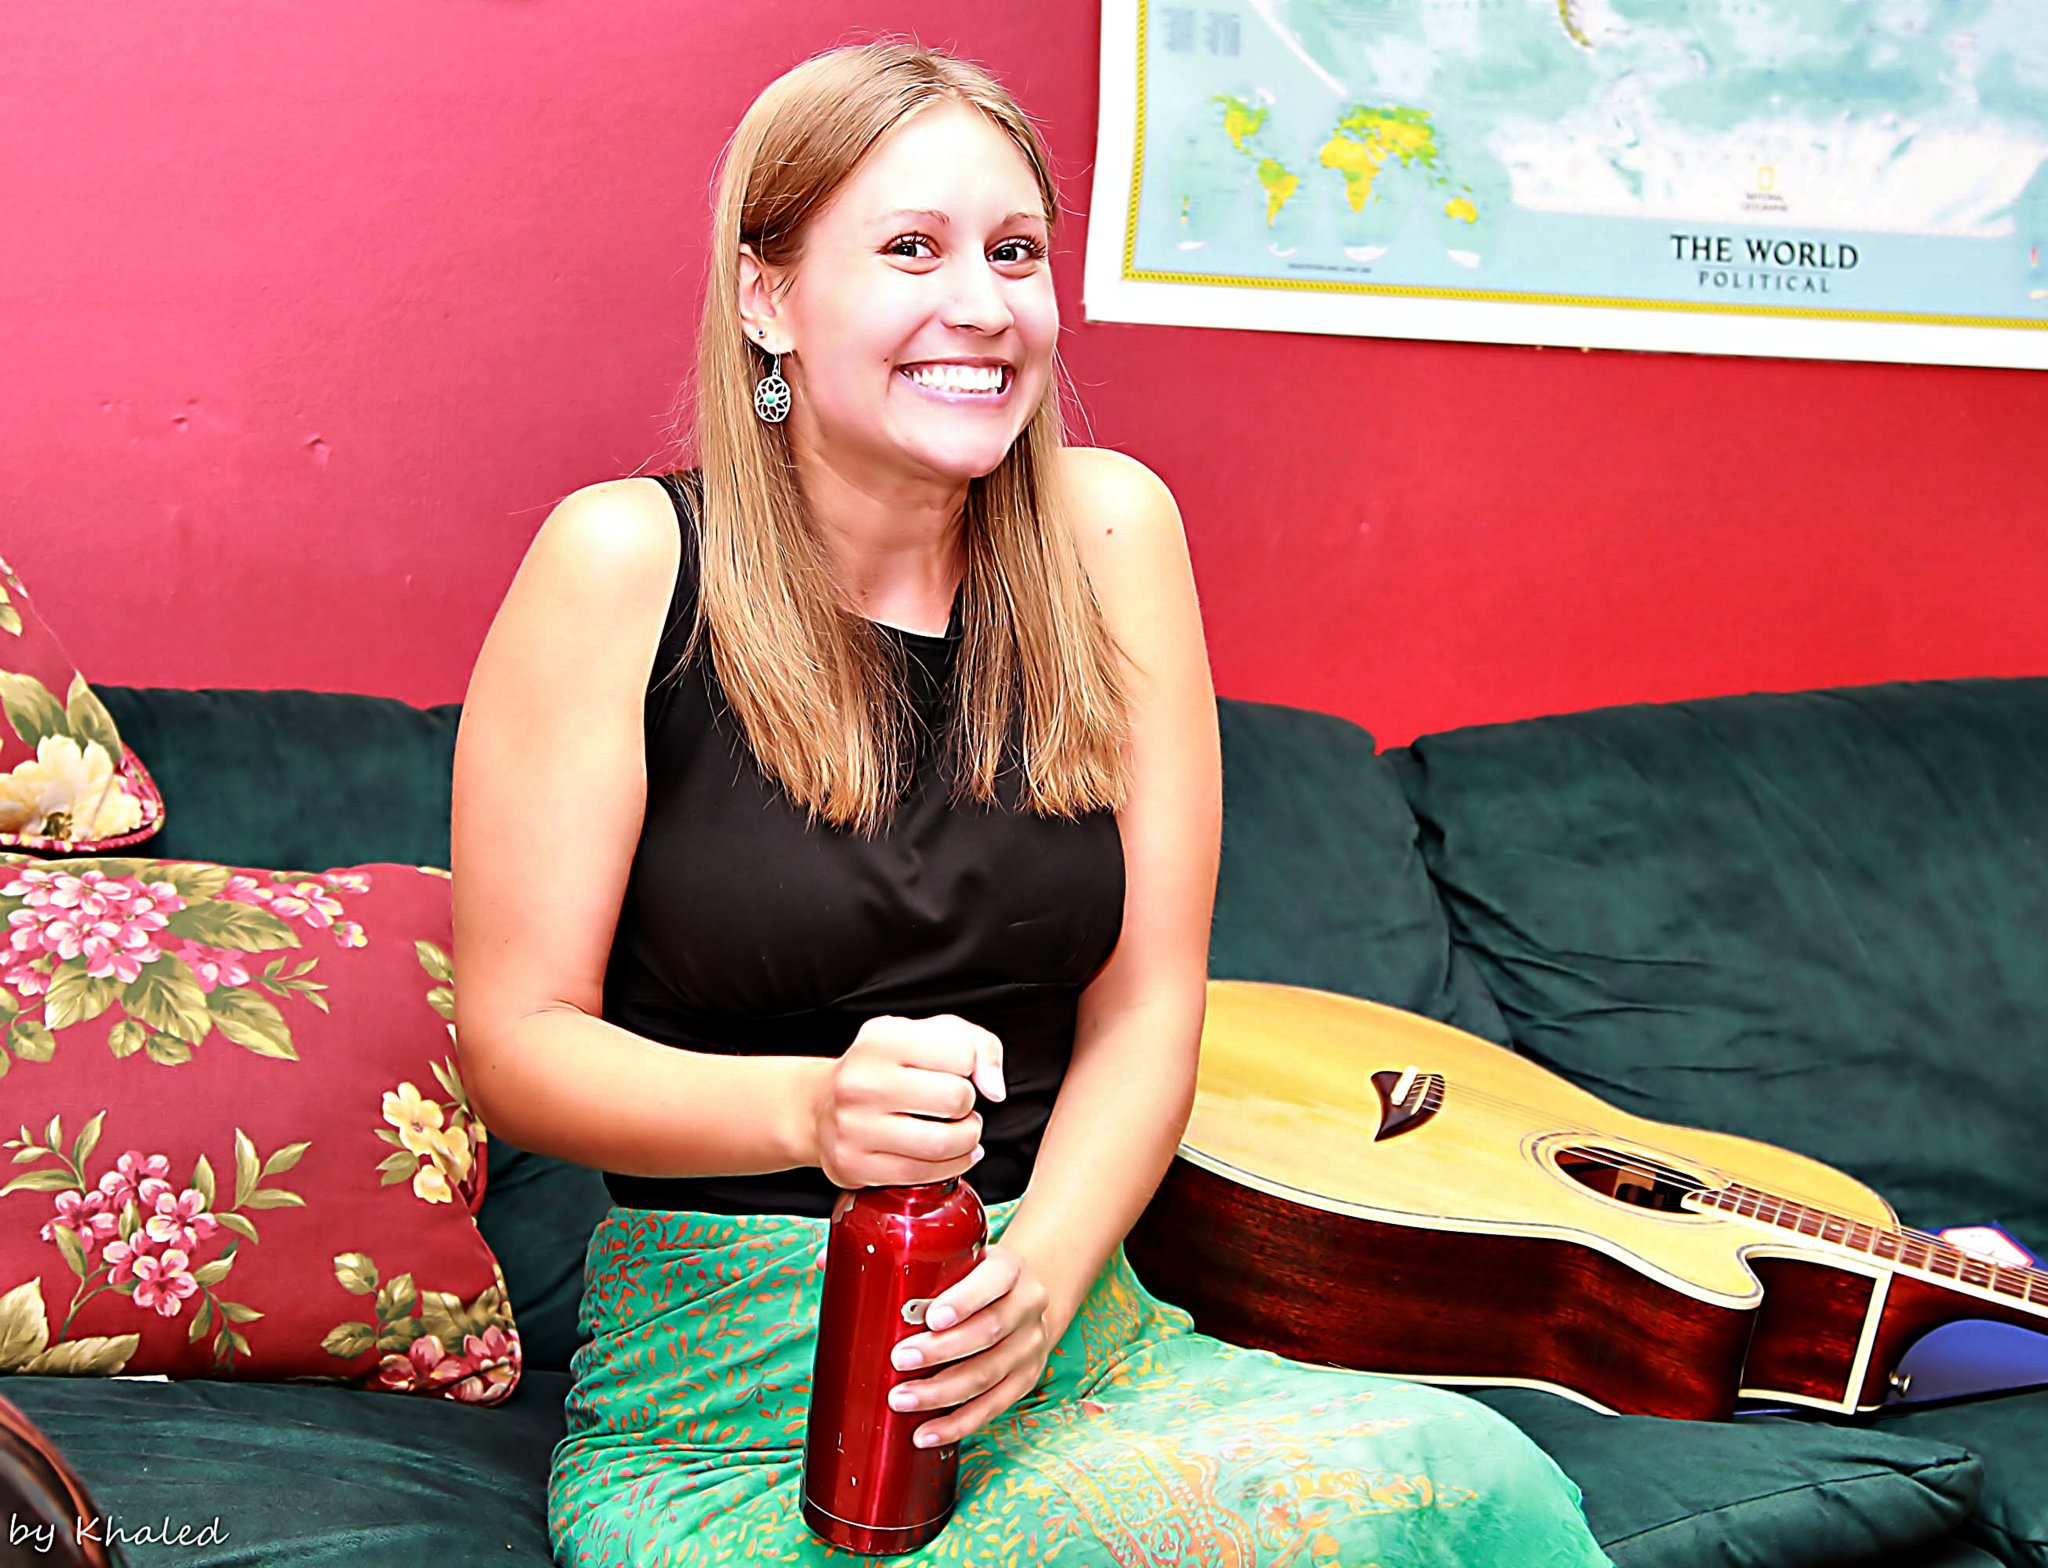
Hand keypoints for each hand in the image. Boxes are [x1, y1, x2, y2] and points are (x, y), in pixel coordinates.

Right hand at [808, 1014, 1005, 1190]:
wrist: (820, 1106)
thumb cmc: (884, 1068)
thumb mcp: (927, 1036)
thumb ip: (977, 1046)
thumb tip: (994, 1089)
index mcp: (881, 1041)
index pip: (961, 1053)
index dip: (972, 1065)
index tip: (959, 1072)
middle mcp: (861, 1082)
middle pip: (956, 1099)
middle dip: (969, 1105)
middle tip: (960, 1106)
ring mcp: (854, 1128)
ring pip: (943, 1142)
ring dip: (967, 1139)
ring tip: (961, 1130)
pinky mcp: (855, 1166)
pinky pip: (923, 1174)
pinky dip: (951, 1166)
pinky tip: (952, 1155)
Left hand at [886, 1241, 1053, 1448]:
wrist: (1022, 1301)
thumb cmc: (977, 1281)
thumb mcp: (964, 1264)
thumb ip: (935, 1279)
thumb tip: (883, 1310)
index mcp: (1011, 1268)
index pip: (994, 1279)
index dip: (964, 1301)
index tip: (932, 1317)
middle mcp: (1028, 1305)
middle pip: (988, 1331)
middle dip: (940, 1350)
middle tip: (900, 1359)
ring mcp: (1030, 1346)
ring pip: (988, 1374)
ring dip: (941, 1392)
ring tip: (903, 1399)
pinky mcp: (1026, 1379)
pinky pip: (992, 1407)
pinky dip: (957, 1423)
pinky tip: (928, 1432)